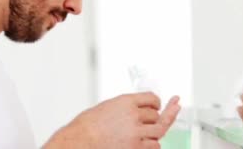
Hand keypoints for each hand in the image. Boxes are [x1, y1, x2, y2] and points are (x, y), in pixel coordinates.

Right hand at [45, 92, 180, 148]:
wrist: (80, 141)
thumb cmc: (87, 126)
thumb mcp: (107, 107)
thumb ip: (124, 108)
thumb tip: (135, 111)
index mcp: (126, 102)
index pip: (151, 98)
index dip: (156, 102)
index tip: (159, 104)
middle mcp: (134, 115)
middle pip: (156, 115)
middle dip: (156, 118)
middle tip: (161, 117)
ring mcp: (136, 132)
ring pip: (158, 131)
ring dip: (155, 132)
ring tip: (149, 133)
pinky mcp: (136, 148)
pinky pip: (154, 146)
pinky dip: (152, 145)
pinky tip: (147, 143)